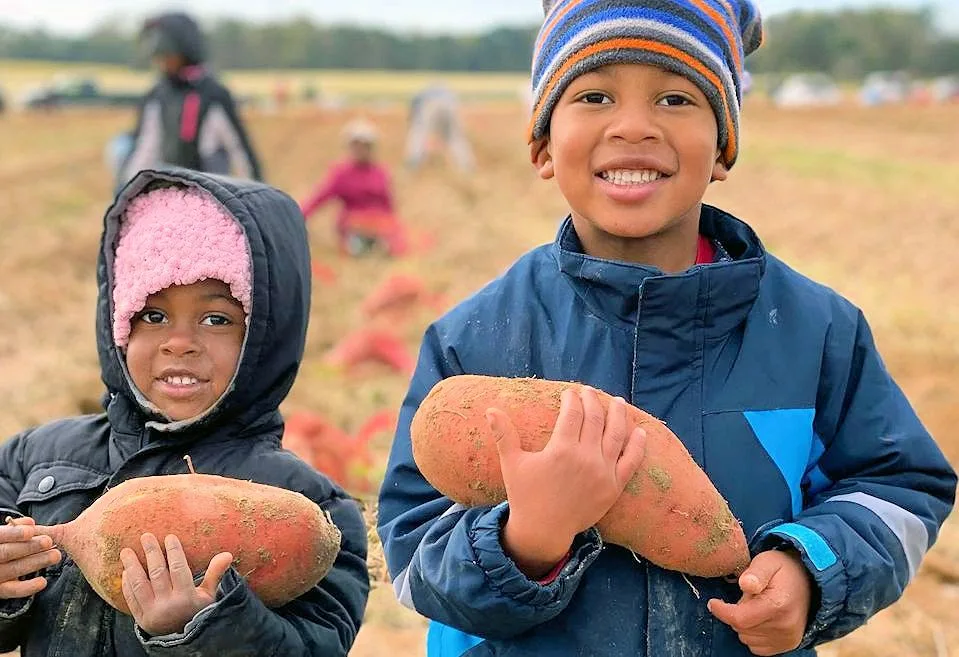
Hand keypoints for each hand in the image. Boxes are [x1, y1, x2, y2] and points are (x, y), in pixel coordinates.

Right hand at [0, 516, 60, 598]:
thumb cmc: (4, 544)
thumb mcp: (5, 534)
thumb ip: (15, 528)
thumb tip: (30, 523)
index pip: (0, 536)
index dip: (14, 534)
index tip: (31, 531)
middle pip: (6, 553)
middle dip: (29, 547)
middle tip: (48, 542)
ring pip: (13, 570)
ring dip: (35, 562)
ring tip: (55, 555)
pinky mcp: (1, 590)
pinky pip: (13, 590)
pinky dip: (28, 587)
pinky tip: (42, 581)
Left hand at [120, 533, 232, 635]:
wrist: (184, 641)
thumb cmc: (197, 613)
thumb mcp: (209, 596)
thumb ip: (215, 574)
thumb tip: (227, 554)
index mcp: (186, 597)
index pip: (178, 568)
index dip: (173, 551)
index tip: (169, 537)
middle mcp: (167, 604)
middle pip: (157, 573)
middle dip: (151, 552)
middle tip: (146, 536)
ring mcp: (151, 612)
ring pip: (139, 584)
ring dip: (132, 566)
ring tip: (126, 551)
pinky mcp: (140, 619)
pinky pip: (131, 598)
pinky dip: (127, 584)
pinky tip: (125, 571)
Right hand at [489, 387, 645, 578]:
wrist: (544, 530)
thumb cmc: (525, 495)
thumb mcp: (512, 463)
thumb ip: (504, 434)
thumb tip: (490, 409)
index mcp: (561, 450)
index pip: (572, 413)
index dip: (572, 399)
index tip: (569, 392)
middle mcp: (585, 458)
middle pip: (595, 419)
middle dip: (592, 400)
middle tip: (588, 391)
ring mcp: (603, 472)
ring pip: (616, 434)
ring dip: (618, 414)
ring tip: (617, 401)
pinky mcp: (614, 487)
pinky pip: (631, 461)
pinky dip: (637, 444)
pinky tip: (640, 431)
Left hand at [707, 549, 813, 654]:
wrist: (811, 581)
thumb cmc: (784, 569)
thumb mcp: (768, 561)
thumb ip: (755, 572)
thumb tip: (745, 584)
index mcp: (778, 606)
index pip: (739, 619)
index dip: (721, 611)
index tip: (713, 602)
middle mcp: (785, 627)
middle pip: (741, 628)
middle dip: (737, 612)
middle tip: (749, 596)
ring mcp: (788, 638)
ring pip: (747, 638)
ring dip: (745, 624)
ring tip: (757, 606)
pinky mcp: (788, 644)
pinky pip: (757, 647)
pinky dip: (753, 634)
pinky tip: (761, 619)